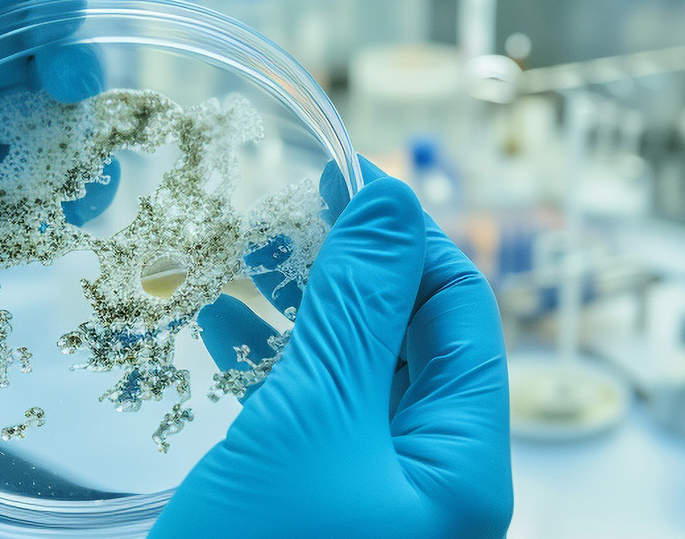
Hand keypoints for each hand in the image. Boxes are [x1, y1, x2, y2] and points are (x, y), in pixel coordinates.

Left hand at [0, 0, 106, 411]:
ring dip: (75, 142)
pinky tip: (77, 203)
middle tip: (77, 87)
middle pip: (30, 80)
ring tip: (82, 155)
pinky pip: (28, 223)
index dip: (34, 22)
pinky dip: (64, 209)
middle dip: (68, 74)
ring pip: (43, 148)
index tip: (55, 40)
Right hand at [160, 159, 512, 537]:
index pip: (460, 314)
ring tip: (246, 253)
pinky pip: (306, 418)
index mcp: (464, 464)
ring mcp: (370, 497)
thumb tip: (393, 202)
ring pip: (350, 375)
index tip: (342, 178)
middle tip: (285, 208)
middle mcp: (429, 480)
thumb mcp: (313, 418)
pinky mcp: (312, 507)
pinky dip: (268, 365)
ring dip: (300, 310)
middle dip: (346, 270)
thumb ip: (358, 307)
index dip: (406, 238)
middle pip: (408, 341)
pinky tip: (220, 322)